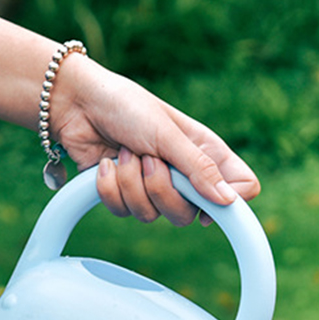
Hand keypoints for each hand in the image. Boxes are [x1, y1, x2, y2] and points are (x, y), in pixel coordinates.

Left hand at [52, 58, 259, 225]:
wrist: (76, 103)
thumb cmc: (126, 106)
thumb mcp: (167, 134)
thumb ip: (199, 169)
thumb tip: (229, 202)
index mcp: (206, 154)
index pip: (243, 189)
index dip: (232, 201)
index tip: (207, 196)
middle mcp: (186, 176)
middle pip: (190, 214)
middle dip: (161, 188)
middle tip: (147, 157)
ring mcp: (156, 188)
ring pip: (154, 216)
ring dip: (131, 183)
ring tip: (124, 152)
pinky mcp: (126, 196)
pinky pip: (124, 212)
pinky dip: (110, 187)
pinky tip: (107, 163)